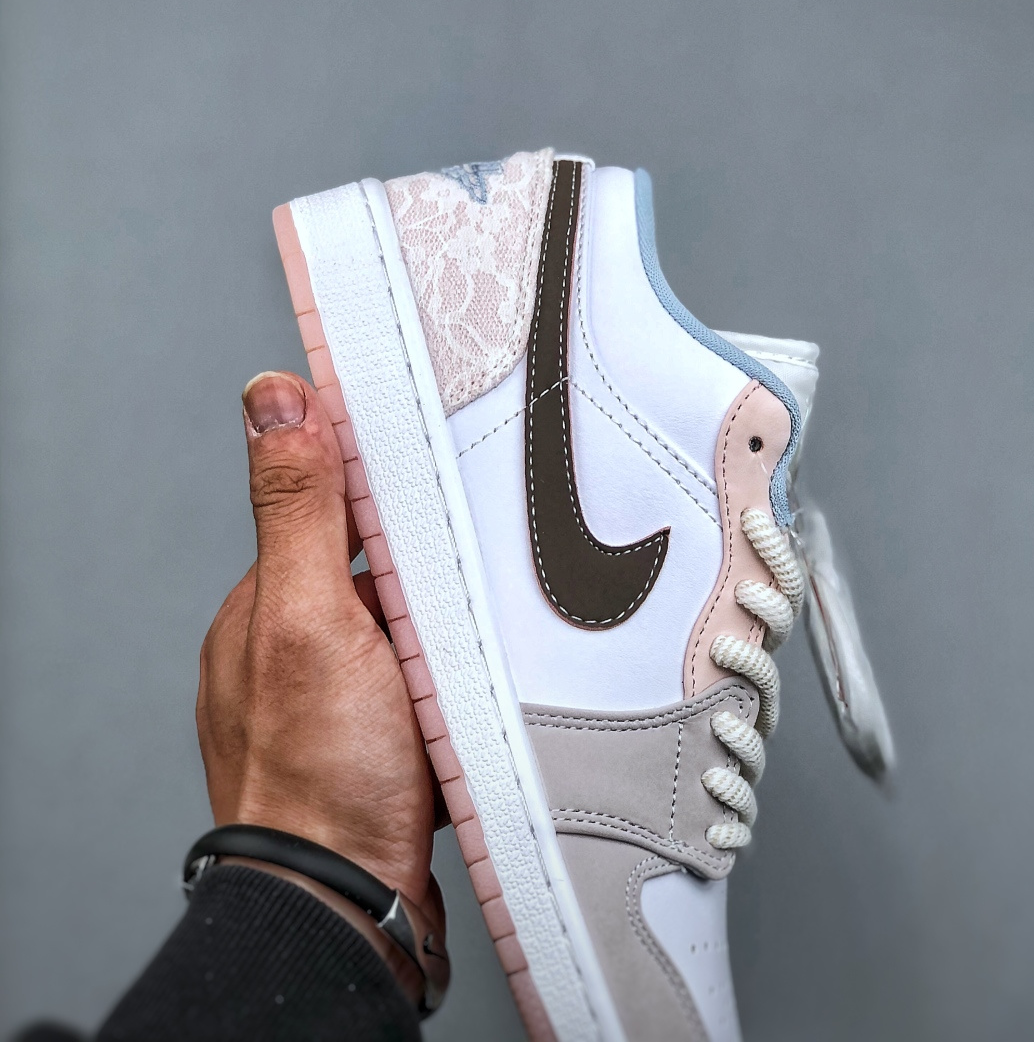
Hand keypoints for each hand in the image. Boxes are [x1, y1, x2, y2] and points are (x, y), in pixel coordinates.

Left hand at [196, 371, 434, 905]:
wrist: (348, 909)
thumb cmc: (321, 778)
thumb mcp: (310, 616)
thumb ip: (297, 509)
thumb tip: (271, 397)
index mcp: (265, 607)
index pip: (329, 510)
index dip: (384, 482)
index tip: (440, 455)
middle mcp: (292, 651)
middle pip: (377, 569)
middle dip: (429, 562)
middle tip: (485, 555)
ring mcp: (335, 703)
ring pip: (409, 630)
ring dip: (449, 625)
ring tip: (495, 621)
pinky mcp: (378, 747)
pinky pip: (427, 686)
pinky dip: (455, 678)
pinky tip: (483, 682)